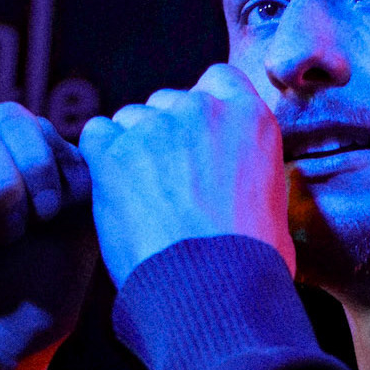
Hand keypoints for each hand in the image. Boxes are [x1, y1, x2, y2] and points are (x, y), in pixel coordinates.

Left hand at [78, 64, 294, 287]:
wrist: (216, 289)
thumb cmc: (251, 262)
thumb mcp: (273, 199)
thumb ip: (249, 167)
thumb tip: (237, 180)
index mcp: (251, 118)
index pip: (218, 80)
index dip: (203, 106)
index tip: (197, 137)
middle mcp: (205, 110)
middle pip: (169, 101)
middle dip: (165, 135)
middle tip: (167, 181)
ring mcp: (157, 127)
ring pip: (131, 119)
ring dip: (132, 149)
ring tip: (141, 198)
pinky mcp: (116, 151)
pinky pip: (96, 135)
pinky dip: (99, 160)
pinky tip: (114, 193)